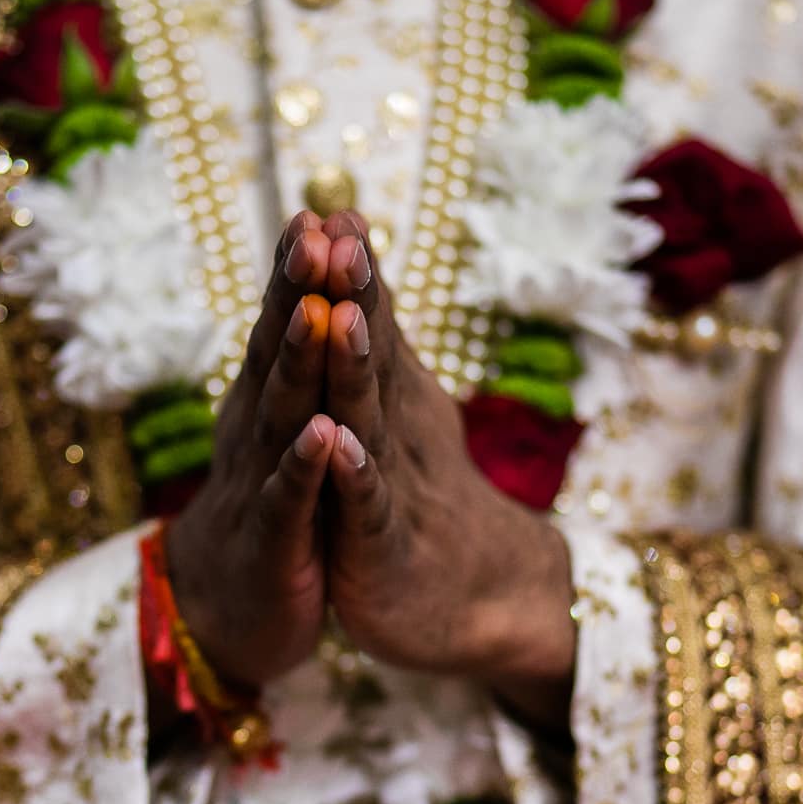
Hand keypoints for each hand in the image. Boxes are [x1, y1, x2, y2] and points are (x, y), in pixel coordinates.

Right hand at [165, 212, 342, 687]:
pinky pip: (290, 498)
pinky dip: (306, 467)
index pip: (286, 323)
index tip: (323, 207)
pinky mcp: (275, 538)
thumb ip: (298, 366)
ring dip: (300, 362)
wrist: (228, 609)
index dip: (300, 269)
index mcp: (269, 400)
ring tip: (319, 312)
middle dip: (295, 290)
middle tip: (314, 228)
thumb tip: (314, 291)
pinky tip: (324, 436)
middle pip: (276, 349)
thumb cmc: (271, 509)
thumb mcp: (286, 430)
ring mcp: (263, 480)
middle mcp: (258, 427)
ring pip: (282, 413)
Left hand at [315, 214, 576, 723]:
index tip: (329, 206)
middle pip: (370, 353)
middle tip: (338, 232)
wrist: (473, 597)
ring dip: (356, 367)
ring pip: (370, 417)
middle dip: (353, 294)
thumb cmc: (422, 496)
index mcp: (388, 398)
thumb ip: (379, 345)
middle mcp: (394, 428)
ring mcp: (391, 485)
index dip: (349, 269)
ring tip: (342, 317)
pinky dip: (353, 473)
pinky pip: (365, 505)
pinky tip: (336, 443)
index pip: (365, 322)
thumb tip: (360, 270)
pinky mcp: (382, 545)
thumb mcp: (400, 414)